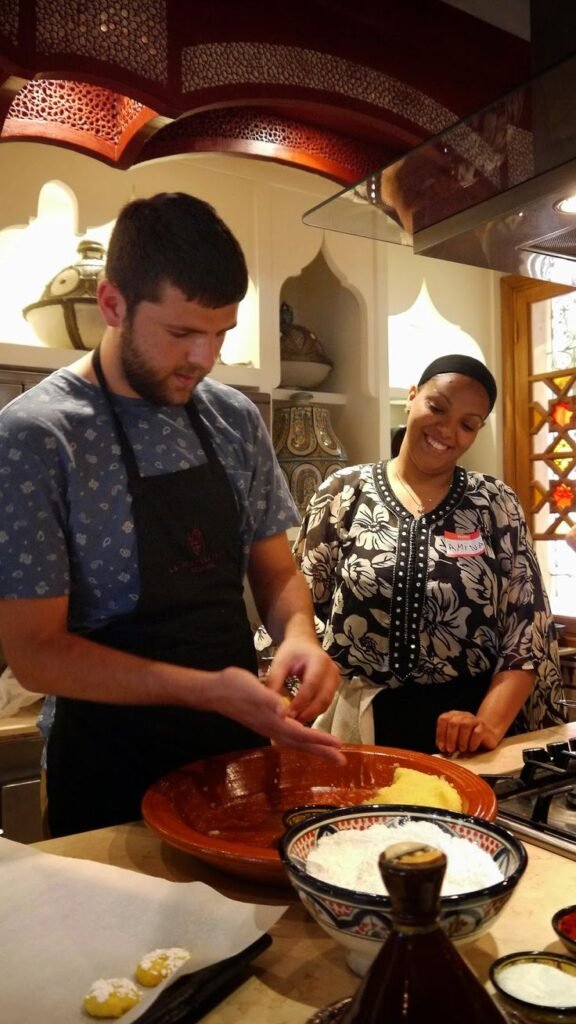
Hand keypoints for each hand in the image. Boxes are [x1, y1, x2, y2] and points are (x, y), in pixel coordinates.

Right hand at [212, 666, 345, 764]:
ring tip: (330, 753)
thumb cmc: (233, 686)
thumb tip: (284, 711)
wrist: (215, 691)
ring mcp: (267, 727)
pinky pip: (288, 736)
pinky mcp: (265, 723)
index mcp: (272, 719)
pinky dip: (301, 740)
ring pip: (295, 742)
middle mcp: (271, 727)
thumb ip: (269, 700)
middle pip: (300, 744)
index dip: (319, 739)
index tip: (338, 744)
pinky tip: (305, 739)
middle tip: (342, 760)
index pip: (300, 733)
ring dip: (313, 748)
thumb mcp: (253, 688)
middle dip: (321, 751)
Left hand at [265, 636, 340, 724]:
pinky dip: (314, 711)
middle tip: (292, 722)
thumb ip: (275, 683)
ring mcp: (335, 679)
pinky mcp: (333, 687)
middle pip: (323, 697)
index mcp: (319, 660)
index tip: (288, 714)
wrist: (304, 642)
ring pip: (326, 703)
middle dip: (308, 712)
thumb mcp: (279, 663)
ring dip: (311, 714)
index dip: (300, 702)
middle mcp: (331, 670)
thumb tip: (272, 705)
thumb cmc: (292, 651)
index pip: (311, 685)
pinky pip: (326, 703)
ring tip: (295, 721)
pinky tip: (301, 714)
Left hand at [435, 709, 501, 754]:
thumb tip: (442, 748)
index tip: (442, 747)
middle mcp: (463, 715)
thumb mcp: (454, 738)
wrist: (487, 734)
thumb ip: (446, 741)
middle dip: (451, 738)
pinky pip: (477, 733)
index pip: (443, 719)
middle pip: (454, 722)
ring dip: (461, 740)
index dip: (441, 734)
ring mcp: (474, 720)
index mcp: (453, 715)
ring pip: (465, 725)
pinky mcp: (484, 727)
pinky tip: (471, 748)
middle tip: (451, 750)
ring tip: (462, 749)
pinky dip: (472, 743)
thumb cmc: (467, 738)